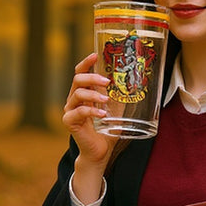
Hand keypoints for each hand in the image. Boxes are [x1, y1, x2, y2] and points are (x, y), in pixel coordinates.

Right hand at [63, 53, 116, 198]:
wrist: (100, 151)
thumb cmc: (107, 130)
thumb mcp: (116, 109)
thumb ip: (119, 97)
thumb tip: (135, 81)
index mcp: (84, 93)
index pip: (81, 72)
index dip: (86, 62)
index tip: (95, 54)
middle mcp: (74, 99)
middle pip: (77, 79)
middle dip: (92, 77)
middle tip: (107, 81)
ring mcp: (70, 110)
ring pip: (77, 94)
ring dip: (94, 94)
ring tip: (106, 99)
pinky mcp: (70, 122)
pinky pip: (78, 112)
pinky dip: (91, 111)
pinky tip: (102, 114)